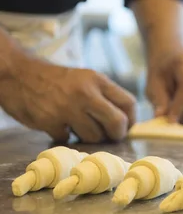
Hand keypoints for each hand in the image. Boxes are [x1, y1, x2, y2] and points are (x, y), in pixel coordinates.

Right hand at [0, 57, 135, 142]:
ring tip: (80, 127)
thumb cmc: (57, 80)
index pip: (128, 103)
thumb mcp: (85, 79)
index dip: (131, 119)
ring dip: (90, 137)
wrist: (20, 75)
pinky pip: (69, 139)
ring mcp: (68, 108)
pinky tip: (60, 126)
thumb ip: (104, 95)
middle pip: (117, 123)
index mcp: (97, 80)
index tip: (127, 126)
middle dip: (117, 134)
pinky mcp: (50, 122)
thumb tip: (125, 120)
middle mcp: (86, 93)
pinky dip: (66, 136)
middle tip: (111, 136)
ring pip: (94, 136)